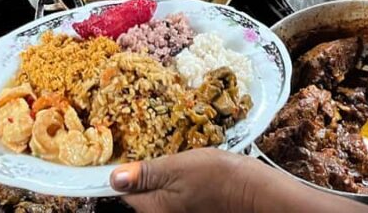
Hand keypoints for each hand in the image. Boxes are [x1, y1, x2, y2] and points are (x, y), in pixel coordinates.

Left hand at [109, 148, 258, 212]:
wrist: (251, 191)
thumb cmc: (216, 177)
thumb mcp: (176, 167)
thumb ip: (145, 174)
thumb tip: (115, 178)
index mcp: (153, 208)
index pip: (125, 192)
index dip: (127, 173)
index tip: (132, 160)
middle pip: (142, 197)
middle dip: (148, 178)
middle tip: (166, 161)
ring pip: (159, 197)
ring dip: (164, 181)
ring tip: (183, 167)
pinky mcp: (190, 212)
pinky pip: (174, 200)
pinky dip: (178, 188)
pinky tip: (193, 178)